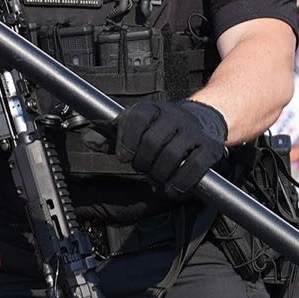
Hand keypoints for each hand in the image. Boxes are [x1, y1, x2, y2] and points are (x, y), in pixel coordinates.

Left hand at [112, 97, 228, 197]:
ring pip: (172, 156)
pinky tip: (171, 188)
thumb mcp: (137, 127)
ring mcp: (194, 132)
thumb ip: (112, 136)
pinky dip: (180, 182)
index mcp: (153, 109)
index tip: (123, 156)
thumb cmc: (164, 128)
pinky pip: (194, 167)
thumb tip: (88, 140)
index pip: (136, 118)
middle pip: (152, 141)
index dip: (126, 140)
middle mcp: (175, 116)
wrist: (204, 119)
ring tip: (156, 179)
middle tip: (142, 169)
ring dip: (159, 174)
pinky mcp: (210, 148)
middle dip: (142, 162)